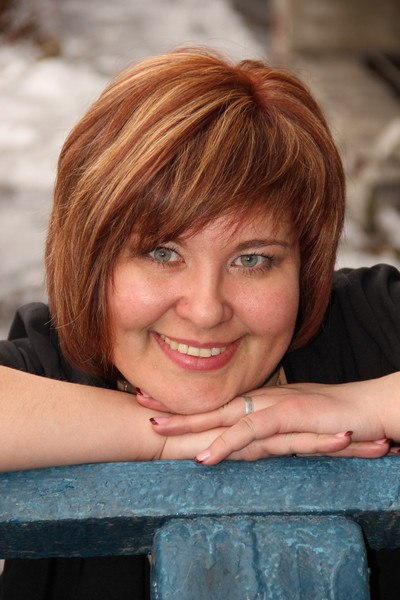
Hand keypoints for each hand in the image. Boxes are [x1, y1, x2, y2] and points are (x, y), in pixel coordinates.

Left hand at [150, 374, 399, 463]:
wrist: (366, 411)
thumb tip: (243, 442)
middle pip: (210, 405)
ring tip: (154, 428)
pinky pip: (250, 433)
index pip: (215, 403)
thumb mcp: (291, 424)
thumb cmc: (331, 418)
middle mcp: (260, 401)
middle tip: (138, 402)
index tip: (153, 402)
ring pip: (222, 415)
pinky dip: (225, 444)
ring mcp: (272, 407)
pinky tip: (203, 457)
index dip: (185, 403)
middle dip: (174, 405)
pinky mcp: (287, 418)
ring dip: (188, 423)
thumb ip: (265, 431)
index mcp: (258, 402)